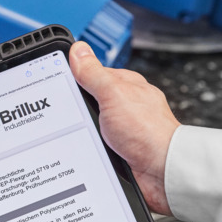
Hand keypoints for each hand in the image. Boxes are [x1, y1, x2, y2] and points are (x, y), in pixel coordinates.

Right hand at [69, 41, 179, 215]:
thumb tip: (79, 50)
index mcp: (125, 85)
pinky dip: (91, 147)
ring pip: (92, 125)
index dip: (74, 79)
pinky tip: (88, 149)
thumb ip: (94, 73)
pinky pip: (97, 144)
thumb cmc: (148, 132)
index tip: (59, 85)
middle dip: (78, 109)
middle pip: (89, 101)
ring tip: (81, 136)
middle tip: (70, 114)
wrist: (162, 171)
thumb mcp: (113, 94)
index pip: (92, 74)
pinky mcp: (121, 148)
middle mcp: (125, 105)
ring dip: (84, 132)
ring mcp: (123, 128)